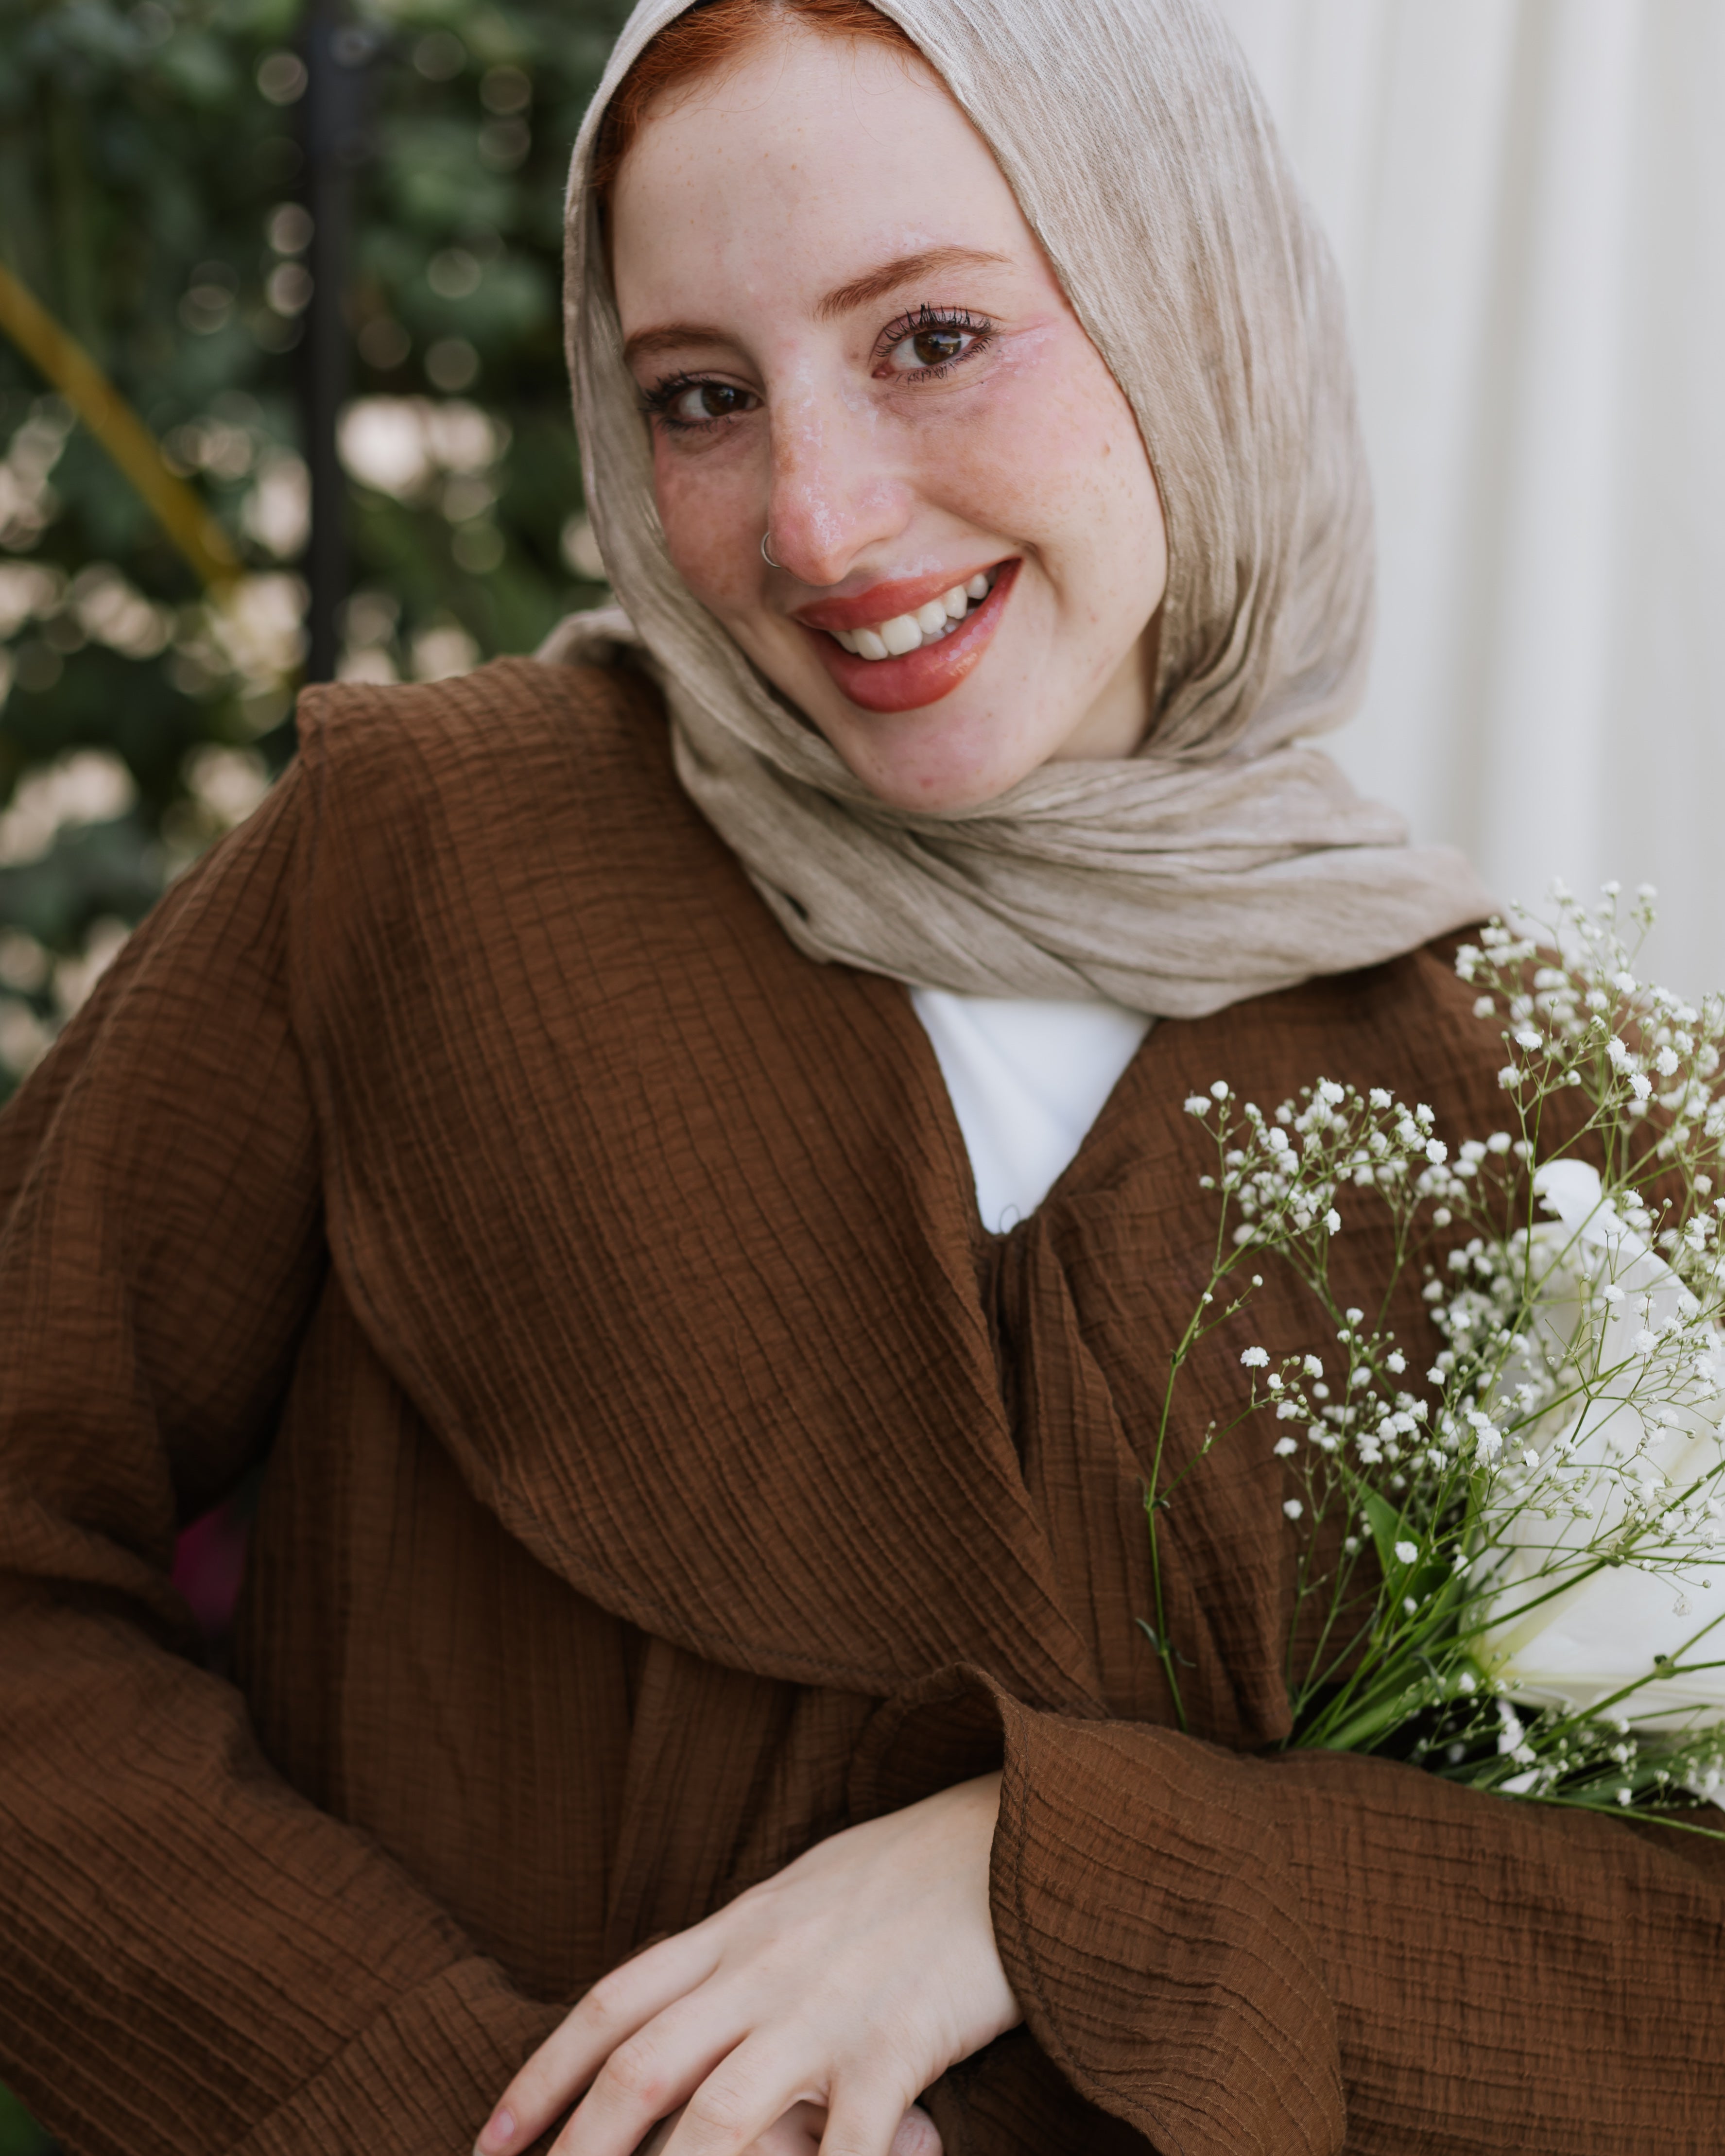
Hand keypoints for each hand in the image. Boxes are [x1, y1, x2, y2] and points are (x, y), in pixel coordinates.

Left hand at [476, 1774, 1018, 2155]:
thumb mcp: (806, 1894)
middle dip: (576, 2151)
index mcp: (738, 1928)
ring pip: (720, 2116)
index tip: (489, 2142)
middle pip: (643, 2067)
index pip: (614, 2003)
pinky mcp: (899, 2043)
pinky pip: (847, 2146)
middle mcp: (765, 1967)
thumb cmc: (910, 1872)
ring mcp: (828, 2007)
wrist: (1010, 1831)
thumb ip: (743, 1949)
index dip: (542, 2075)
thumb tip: (689, 2003)